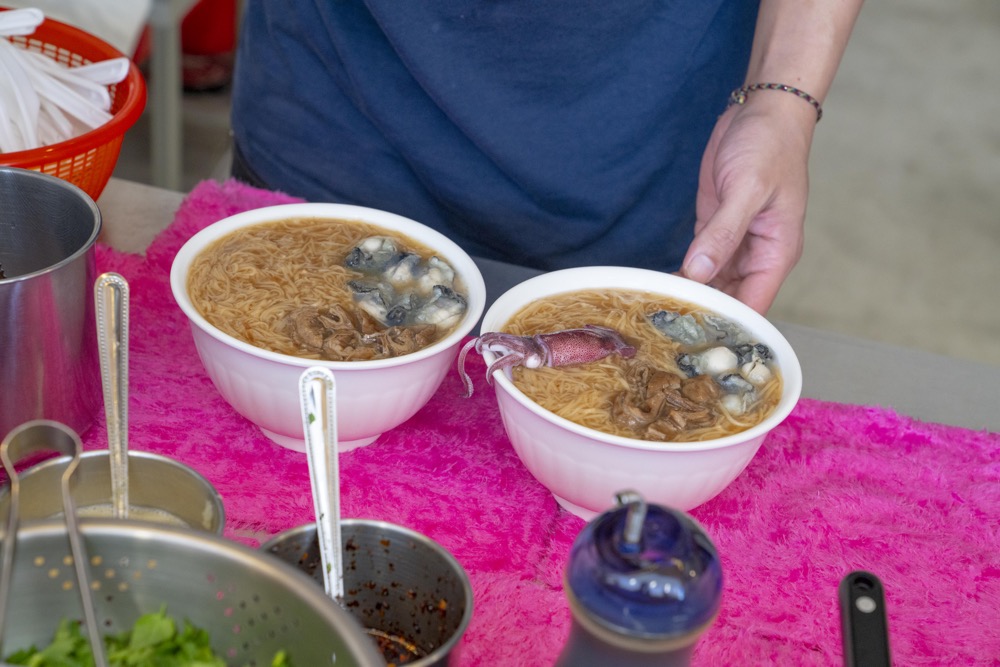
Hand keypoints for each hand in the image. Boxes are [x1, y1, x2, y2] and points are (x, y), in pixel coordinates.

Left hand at [681, 93, 815, 313]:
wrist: (761, 110)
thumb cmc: (770, 146)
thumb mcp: (747, 190)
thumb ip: (723, 233)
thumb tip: (699, 272)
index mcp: (777, 252)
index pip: (755, 304)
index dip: (730, 324)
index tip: (698, 340)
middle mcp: (757, 255)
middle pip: (732, 300)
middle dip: (705, 315)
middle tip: (668, 333)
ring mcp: (735, 243)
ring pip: (713, 285)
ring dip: (691, 297)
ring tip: (659, 317)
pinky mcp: (714, 230)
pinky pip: (699, 263)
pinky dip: (683, 275)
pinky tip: (661, 287)